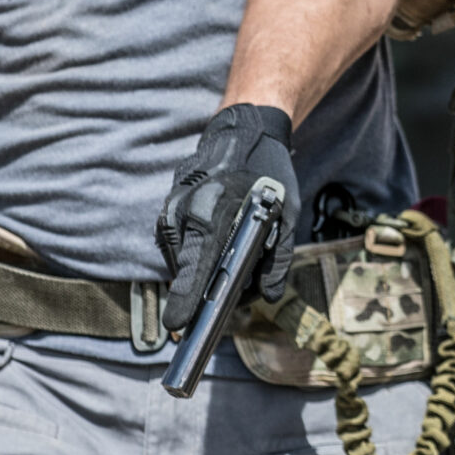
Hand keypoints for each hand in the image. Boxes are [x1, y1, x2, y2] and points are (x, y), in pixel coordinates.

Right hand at [158, 103, 298, 327]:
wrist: (242, 129)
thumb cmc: (268, 171)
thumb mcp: (287, 211)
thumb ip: (279, 256)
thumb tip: (269, 296)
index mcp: (213, 211)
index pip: (195, 265)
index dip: (186, 298)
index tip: (179, 324)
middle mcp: (185, 210)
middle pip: (186, 270)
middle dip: (205, 293)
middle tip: (229, 303)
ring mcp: (172, 209)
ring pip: (181, 261)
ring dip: (202, 274)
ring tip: (233, 271)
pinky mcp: (168, 211)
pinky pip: (178, 248)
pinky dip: (196, 258)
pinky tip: (218, 253)